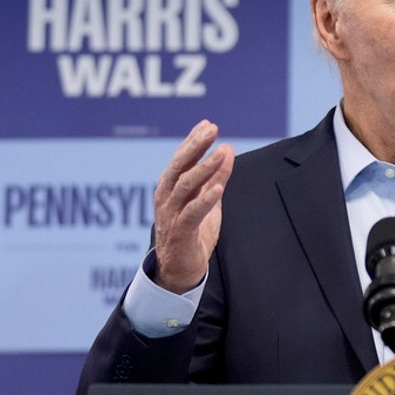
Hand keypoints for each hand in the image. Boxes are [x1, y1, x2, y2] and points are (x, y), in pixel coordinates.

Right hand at [152, 120, 233, 293]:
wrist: (179, 270)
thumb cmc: (191, 232)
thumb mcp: (206, 200)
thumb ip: (215, 178)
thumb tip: (227, 151)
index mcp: (171, 187)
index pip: (181, 158)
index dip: (193, 140)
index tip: (208, 124)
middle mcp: (167, 198)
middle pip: (179, 166)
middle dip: (195, 146)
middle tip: (212, 129)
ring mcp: (171, 214)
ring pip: (185, 186)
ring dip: (204, 168)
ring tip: (222, 153)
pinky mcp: (180, 232)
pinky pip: (192, 213)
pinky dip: (205, 200)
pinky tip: (218, 189)